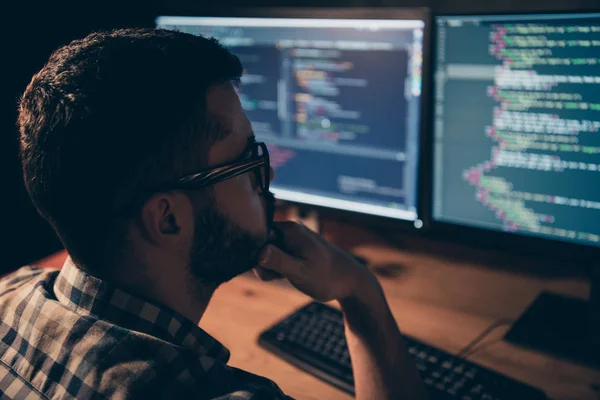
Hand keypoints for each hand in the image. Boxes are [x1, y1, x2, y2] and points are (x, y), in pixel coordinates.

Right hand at [254, 221, 379, 301]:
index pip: (257, 233)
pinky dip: (277, 269)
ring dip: (270, 268)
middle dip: (263, 262)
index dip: (255, 251)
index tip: (265, 267)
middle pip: (260, 244)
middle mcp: (289, 231)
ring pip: (266, 254)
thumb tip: (259, 252)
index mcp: (289, 230)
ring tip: (288, 276)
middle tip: (279, 275)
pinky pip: (275, 258)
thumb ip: (279, 261)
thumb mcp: (301, 272)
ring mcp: (291, 241)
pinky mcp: (292, 251)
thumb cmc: (326, 277)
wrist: (349, 282)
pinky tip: (288, 276)